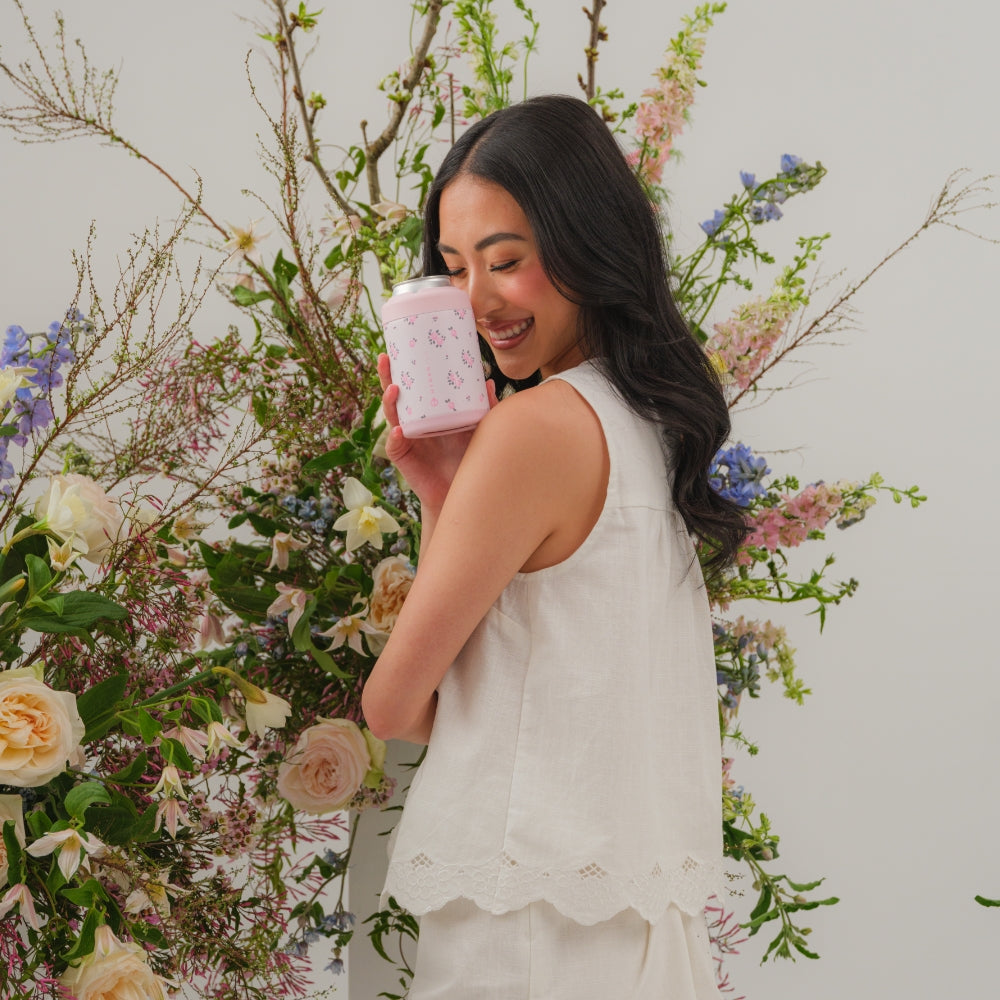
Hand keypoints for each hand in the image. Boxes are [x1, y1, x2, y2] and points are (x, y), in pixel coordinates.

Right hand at [377, 353, 497, 513]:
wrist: (466, 491)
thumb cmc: (470, 457)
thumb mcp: (480, 429)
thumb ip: (485, 408)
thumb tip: (488, 382)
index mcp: (428, 412)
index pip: (412, 385)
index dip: (403, 367)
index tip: (399, 346)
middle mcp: (414, 422)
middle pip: (395, 396)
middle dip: (386, 376)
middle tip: (385, 358)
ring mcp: (407, 440)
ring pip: (392, 417)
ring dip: (389, 402)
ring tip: (393, 390)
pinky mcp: (404, 459)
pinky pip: (396, 446)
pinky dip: (396, 438)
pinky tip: (400, 430)